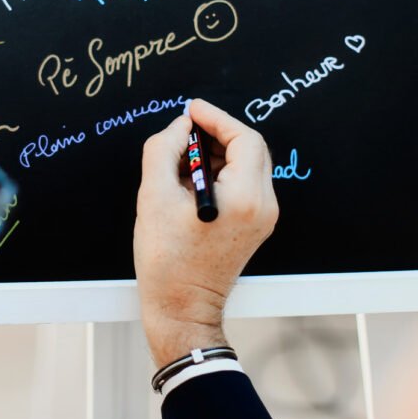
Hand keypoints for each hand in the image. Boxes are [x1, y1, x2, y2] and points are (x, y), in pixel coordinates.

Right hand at [133, 98, 277, 367]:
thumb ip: (164, 149)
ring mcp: (262, 217)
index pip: (243, 138)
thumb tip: (180, 126)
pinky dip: (219, 171)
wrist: (182, 308)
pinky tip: (190, 179)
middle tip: (185, 132)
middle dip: (216, 133)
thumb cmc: (168, 261)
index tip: (192, 110)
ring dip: (216, 153)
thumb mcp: (154, 196)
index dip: (216, 117)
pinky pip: (243, 183)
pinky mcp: (254, 224)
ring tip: (180, 160)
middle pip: (250, 148)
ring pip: (246, 164)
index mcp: (245, 197)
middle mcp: (263, 206)